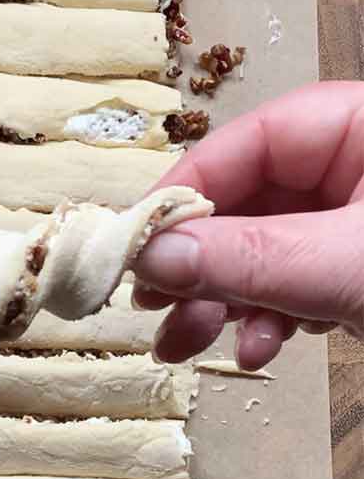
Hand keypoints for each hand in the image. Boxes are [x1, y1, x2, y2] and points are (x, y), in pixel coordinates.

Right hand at [132, 81, 363, 369]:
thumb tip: (149, 257)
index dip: (186, 189)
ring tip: (184, 343)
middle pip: (247, 203)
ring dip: (221, 302)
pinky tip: (260, 350)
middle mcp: (349, 167)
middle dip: (199, 263)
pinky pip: (295, 284)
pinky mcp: (355, 270)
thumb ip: (250, 258)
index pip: (250, 141)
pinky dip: (270, 318)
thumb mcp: (351, 266)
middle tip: (150, 304)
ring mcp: (352, 222)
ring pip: (263, 251)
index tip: (136, 241)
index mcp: (356, 128)